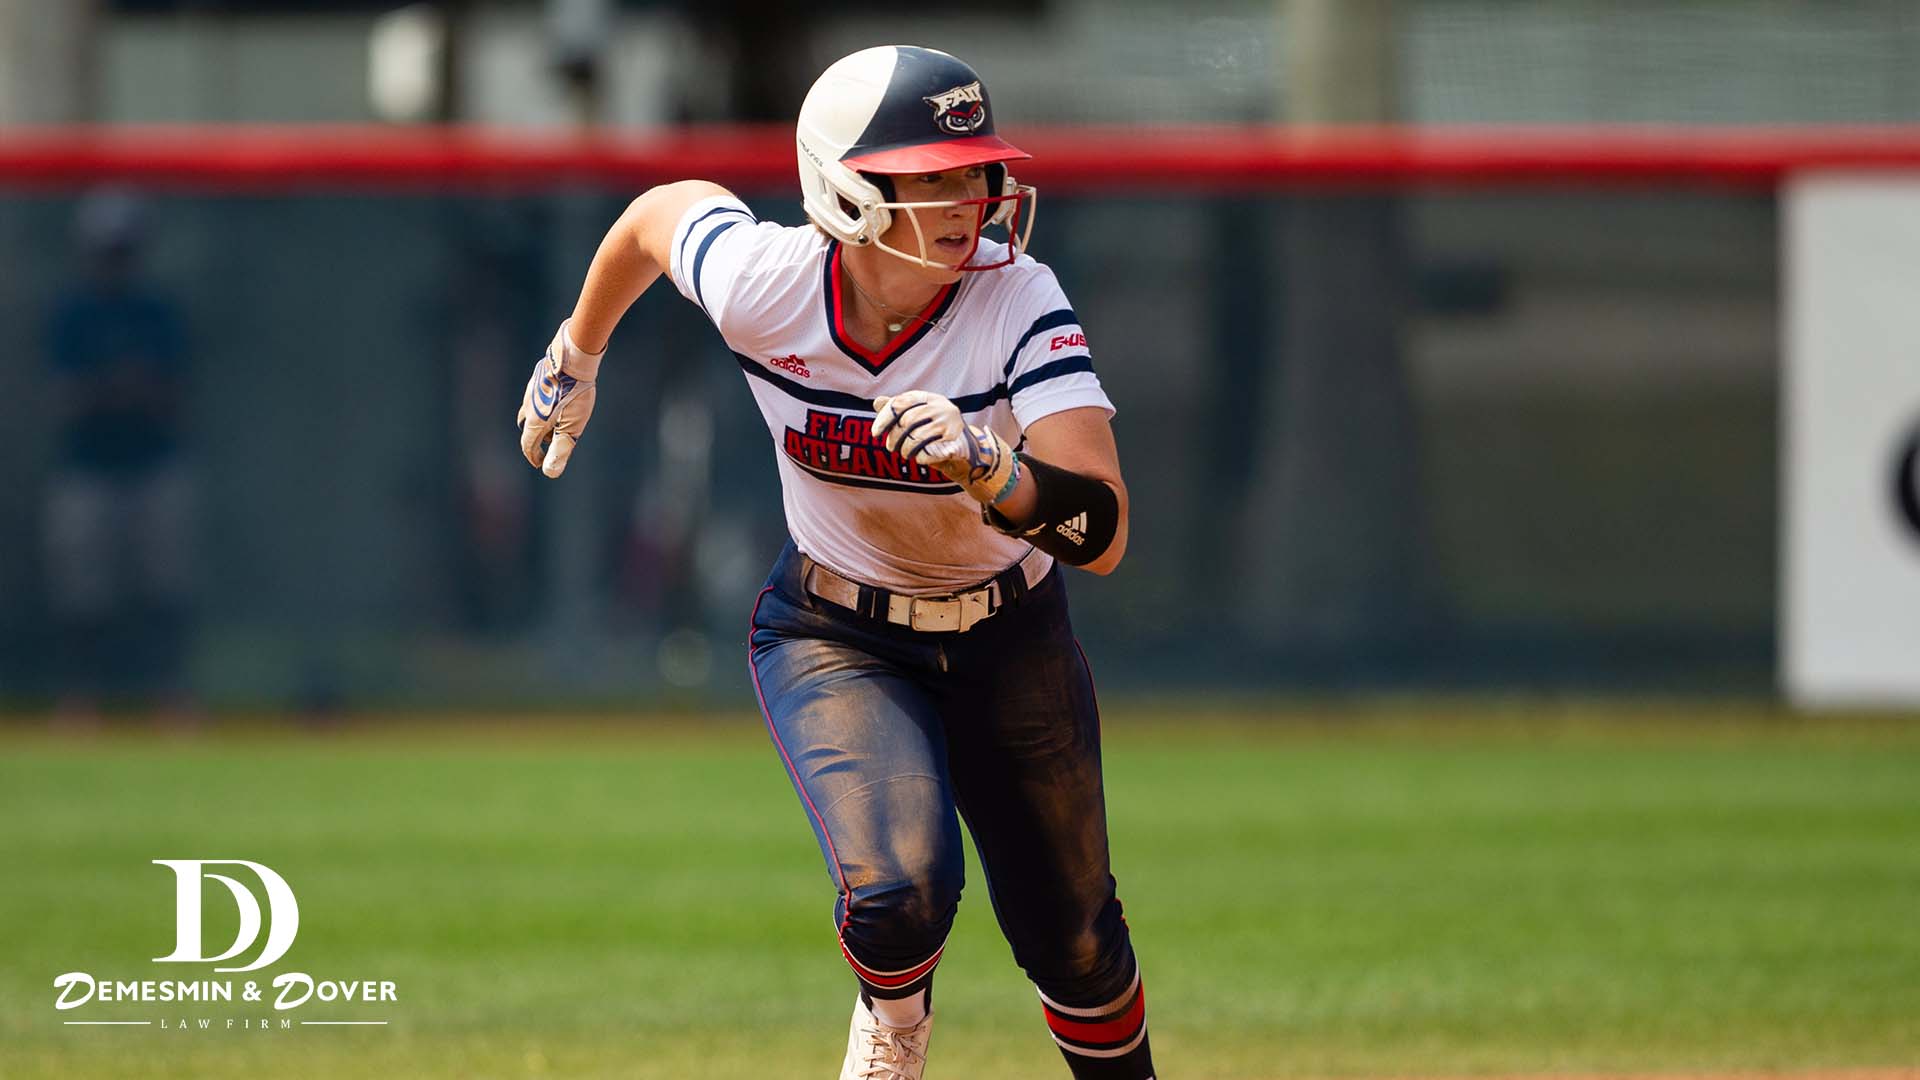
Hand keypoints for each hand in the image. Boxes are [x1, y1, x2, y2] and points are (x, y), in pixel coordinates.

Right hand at [516, 322, 603, 477]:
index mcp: (534, 421)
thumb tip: (550, 472)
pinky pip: (536, 397)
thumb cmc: (574, 394)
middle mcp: (528, 406)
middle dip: (538, 440)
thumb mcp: (572, 427)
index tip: (540, 463)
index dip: (534, 457)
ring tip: (555, 423)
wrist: (572, 358)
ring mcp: (531, 391)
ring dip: (540, 422)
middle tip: (551, 443)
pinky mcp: (538, 378)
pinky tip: (555, 400)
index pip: (527, 445)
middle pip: (528, 429)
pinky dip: (543, 406)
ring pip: (531, 411)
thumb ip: (561, 449)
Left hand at [872, 391, 1016, 503]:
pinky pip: (927, 452)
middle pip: (906, 421)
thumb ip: (899, 410)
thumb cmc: (935, 432)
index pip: (900, 403)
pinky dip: (919, 458)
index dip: (885, 418)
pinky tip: (920, 459)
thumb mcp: (918, 418)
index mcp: (929, 398)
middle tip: (892, 448)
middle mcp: (940, 406)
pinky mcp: (955, 442)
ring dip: (905, 450)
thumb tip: (877, 402)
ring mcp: (949, 423)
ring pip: (915, 437)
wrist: (966, 450)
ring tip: (905, 454)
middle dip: (894, 437)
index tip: (875, 433)